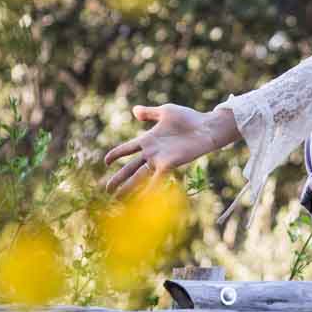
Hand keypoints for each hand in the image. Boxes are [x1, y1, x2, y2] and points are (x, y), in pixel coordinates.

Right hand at [102, 104, 230, 196]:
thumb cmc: (189, 118)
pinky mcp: (169, 165)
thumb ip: (149, 113)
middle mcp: (152, 152)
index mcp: (148, 139)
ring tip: (117, 199)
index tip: (105, 161)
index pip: (128, 148)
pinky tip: (140, 200)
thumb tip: (135, 110)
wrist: (206, 127)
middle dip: (118, 178)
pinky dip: (148, 190)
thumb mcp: (166, 111)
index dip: (117, 154)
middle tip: (106, 189)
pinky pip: (155, 179)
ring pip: (139, 177)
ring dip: (128, 188)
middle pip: (131, 167)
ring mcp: (160, 160)